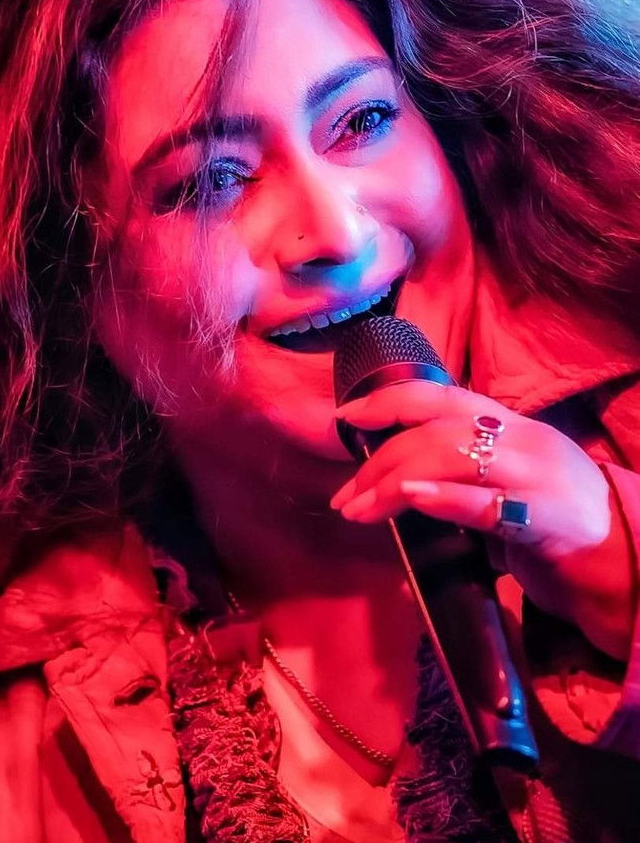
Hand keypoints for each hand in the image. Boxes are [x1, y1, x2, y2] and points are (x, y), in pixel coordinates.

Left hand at [329, 380, 634, 656]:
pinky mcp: (544, 518)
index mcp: (512, 426)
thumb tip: (400, 483)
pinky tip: (409, 497)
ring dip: (392, 483)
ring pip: (450, 456)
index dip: (388, 400)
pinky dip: (440, 496)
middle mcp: (523, 440)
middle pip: (436, 427)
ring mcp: (535, 475)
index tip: (346, 417)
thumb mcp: (512, 482)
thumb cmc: (561, 523)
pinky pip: (484, 502)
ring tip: (359, 510)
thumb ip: (466, 473)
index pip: (441, 397)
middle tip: (345, 494)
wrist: (629, 560)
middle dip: (380, 457)